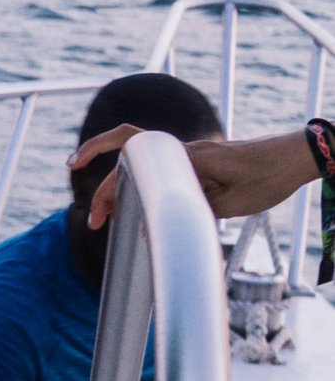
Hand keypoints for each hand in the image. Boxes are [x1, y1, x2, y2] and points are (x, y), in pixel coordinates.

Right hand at [72, 124, 315, 232]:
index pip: (131, 164)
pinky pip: (159, 172)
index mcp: (186, 158)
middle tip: (94, 223)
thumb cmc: (266, 178)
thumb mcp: (228, 202)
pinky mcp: (199, 164)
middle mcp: (182, 152)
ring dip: (121, 188)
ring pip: (141, 166)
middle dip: (104, 190)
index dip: (103, 178)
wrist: (293, 158)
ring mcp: (189, 156)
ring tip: (109, 218)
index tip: (87, 199)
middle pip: (127, 161)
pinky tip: (138, 208)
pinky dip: (141, 187)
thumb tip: (153, 228)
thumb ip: (189, 210)